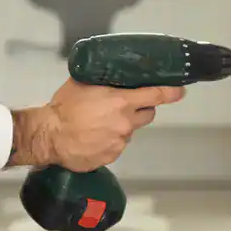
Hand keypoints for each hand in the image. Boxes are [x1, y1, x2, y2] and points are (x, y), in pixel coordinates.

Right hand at [11, 80, 185, 170]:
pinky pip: (118, 145)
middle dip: (140, 108)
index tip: (180, 91)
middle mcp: (125, 122)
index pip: (156, 95)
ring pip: (130, 131)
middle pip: (148, 114)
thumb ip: (103, 80)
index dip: (171, 92)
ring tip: (100, 123)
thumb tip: (112, 73)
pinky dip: (110, 140)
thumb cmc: (64, 107)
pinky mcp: (112, 156)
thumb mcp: (83, 83)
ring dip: (122, 125)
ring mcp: (120, 142)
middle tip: (123, 105)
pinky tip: (94, 137)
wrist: (49, 136)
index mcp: (121, 102)